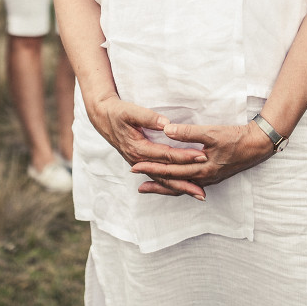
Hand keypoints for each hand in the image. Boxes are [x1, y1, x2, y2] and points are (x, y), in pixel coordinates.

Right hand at [85, 96, 208, 197]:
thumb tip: (166, 123)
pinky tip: (184, 187)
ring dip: (180, 188)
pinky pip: (158, 177)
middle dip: (186, 181)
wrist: (103, 118)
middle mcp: (139, 161)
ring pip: (162, 180)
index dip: (185, 156)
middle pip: (166, 175)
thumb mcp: (130, 111)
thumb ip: (148, 117)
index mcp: (139, 148)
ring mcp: (140, 164)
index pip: (166, 155)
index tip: (202, 156)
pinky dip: (171, 184)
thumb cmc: (118, 113)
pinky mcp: (141, 164)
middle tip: (203, 189)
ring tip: (198, 194)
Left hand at [130, 120, 276, 195]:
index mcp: (201, 169)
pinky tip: (174, 181)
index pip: (170, 170)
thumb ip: (189, 133)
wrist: (258, 145)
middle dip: (153, 180)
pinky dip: (178, 183)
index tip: (135, 166)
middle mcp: (203, 178)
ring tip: (148, 187)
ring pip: (181, 185)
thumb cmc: (236, 138)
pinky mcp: (213, 175)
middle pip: (173, 182)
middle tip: (135, 179)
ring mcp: (208, 178)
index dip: (152, 168)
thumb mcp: (212, 133)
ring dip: (164, 185)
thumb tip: (167, 130)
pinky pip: (190, 183)